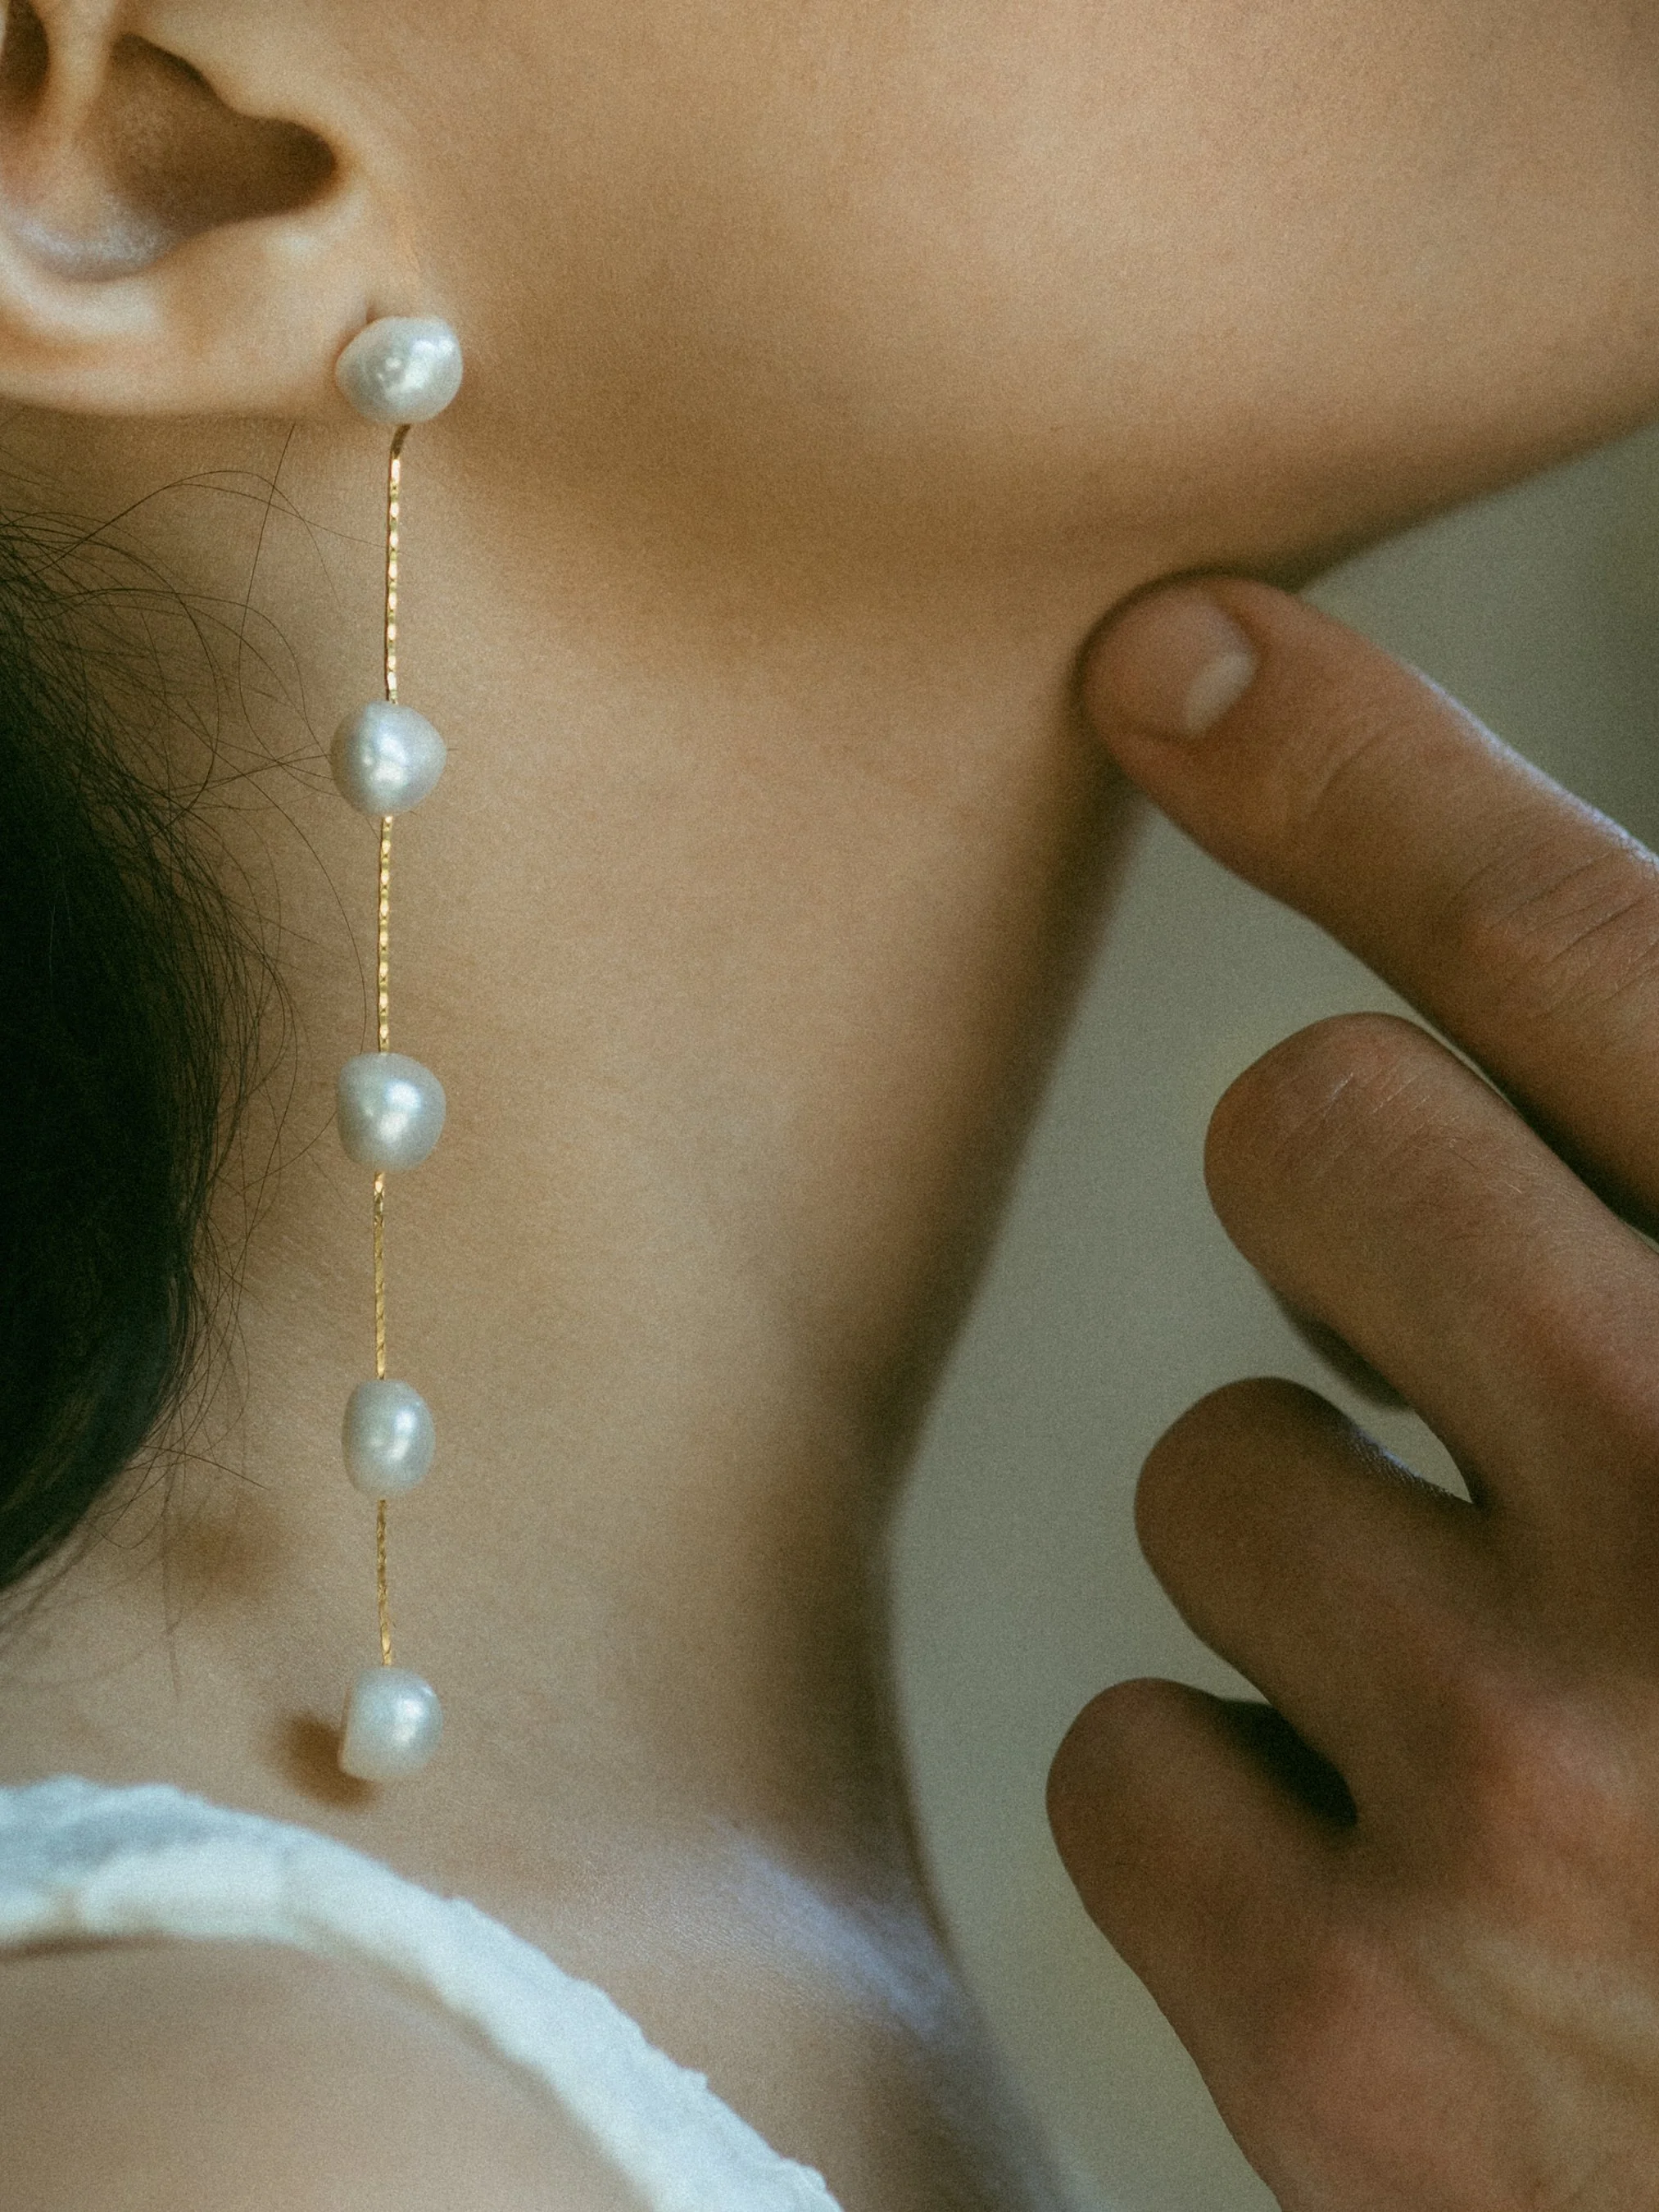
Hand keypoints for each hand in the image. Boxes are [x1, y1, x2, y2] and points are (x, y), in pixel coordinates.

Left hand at [1047, 579, 1658, 2210]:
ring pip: (1222, 1466)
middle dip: (1367, 1227)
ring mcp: (1546, 1801)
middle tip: (1489, 1379)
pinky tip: (1436, 1916)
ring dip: (1341, 1569)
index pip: (1586, 949)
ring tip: (1542, 1731)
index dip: (1364, 771)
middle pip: (1318, 1133)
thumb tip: (1439, 997)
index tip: (1168, 655)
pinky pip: (1135, 1752)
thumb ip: (1653, 1195)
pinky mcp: (1364, 2045)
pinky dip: (1252, 1814)